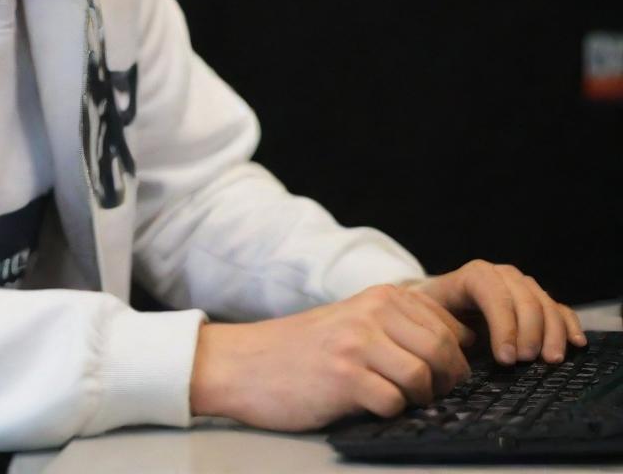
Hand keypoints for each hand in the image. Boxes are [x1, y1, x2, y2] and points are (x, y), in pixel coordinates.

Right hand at [190, 284, 472, 430]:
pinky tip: (368, 405)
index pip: (449, 324)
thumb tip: (464, 347)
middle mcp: (371, 313)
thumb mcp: (355, 322)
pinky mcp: (343, 377)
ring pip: (424, 376)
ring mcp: (356, 344)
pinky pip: (393, 403)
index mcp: (379, 297)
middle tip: (427, 395)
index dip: (456, 357)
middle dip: (446, 382)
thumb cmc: (305, 349)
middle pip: (444, 350)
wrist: (246, 362)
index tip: (441, 373)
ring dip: (418, 399)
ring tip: (396, 400)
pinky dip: (389, 412)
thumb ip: (400, 325)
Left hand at [406, 260, 586, 365]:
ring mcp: (522, 285)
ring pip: (545, 303)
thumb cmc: (434, 314)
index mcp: (473, 276)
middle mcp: (501, 275)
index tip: (506, 360)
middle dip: (529, 332)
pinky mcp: (537, 300)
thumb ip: (447, 327)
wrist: (440, 305)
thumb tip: (470, 344)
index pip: (494, 293)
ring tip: (550, 361)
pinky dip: (568, 324)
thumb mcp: (430, 317)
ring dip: (552, 333)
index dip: (504, 326)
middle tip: (526, 362)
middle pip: (524, 299)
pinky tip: (576, 343)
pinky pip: (558, 308)